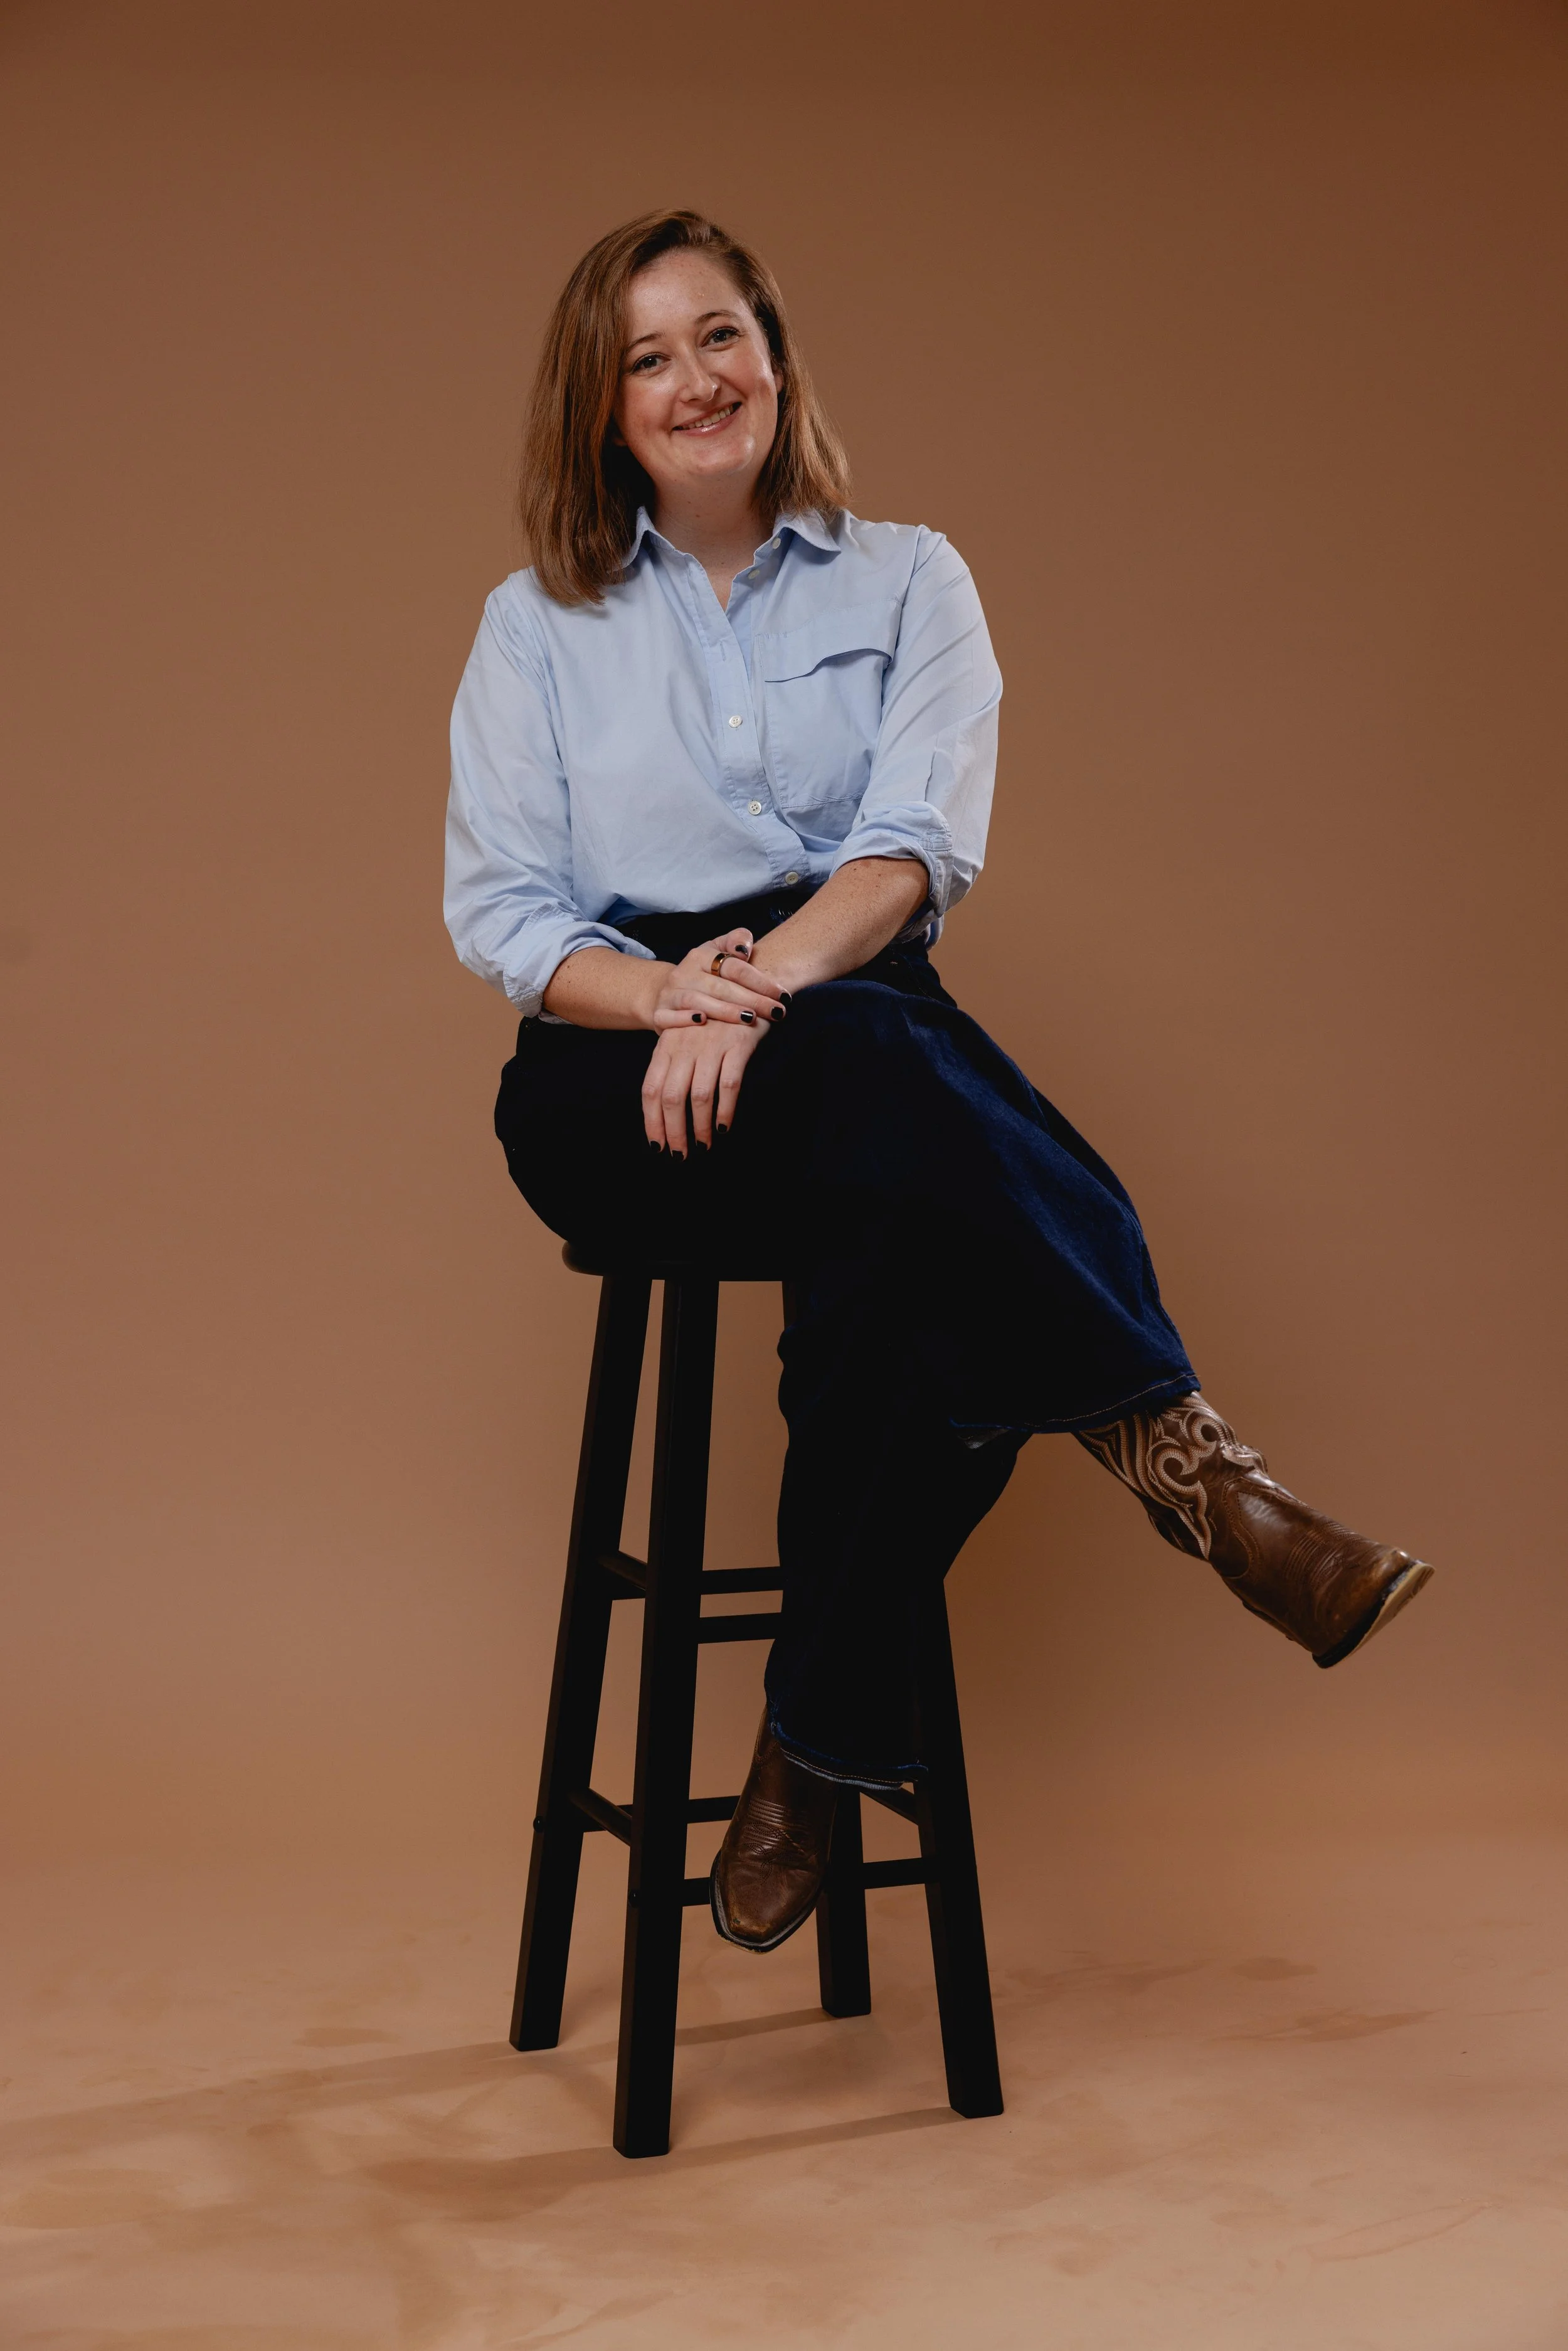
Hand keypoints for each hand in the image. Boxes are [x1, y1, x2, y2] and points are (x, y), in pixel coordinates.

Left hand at [642, 1007, 770, 1154]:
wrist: (747, 984)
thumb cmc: (713, 1017)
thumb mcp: (684, 1035)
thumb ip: (672, 1064)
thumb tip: (665, 1107)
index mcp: (666, 1045)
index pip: (651, 1089)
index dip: (651, 1120)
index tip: (656, 1144)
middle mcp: (684, 1046)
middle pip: (671, 1097)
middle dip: (673, 1131)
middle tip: (680, 1155)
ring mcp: (710, 1045)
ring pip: (699, 1096)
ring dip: (700, 1126)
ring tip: (703, 1146)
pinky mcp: (737, 1045)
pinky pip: (729, 1085)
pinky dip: (725, 1110)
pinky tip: (724, 1127)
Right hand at [645, 928, 789, 1031]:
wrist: (666, 993)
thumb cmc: (702, 975)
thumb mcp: (717, 951)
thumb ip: (735, 941)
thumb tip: (745, 947)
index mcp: (700, 955)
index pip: (734, 967)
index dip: (760, 981)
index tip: (782, 995)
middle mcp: (684, 972)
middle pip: (721, 986)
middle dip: (752, 999)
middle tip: (777, 1012)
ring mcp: (670, 993)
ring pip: (697, 1001)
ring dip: (724, 1011)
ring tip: (750, 1019)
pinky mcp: (659, 1014)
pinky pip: (669, 1017)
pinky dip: (684, 1018)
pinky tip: (702, 1021)